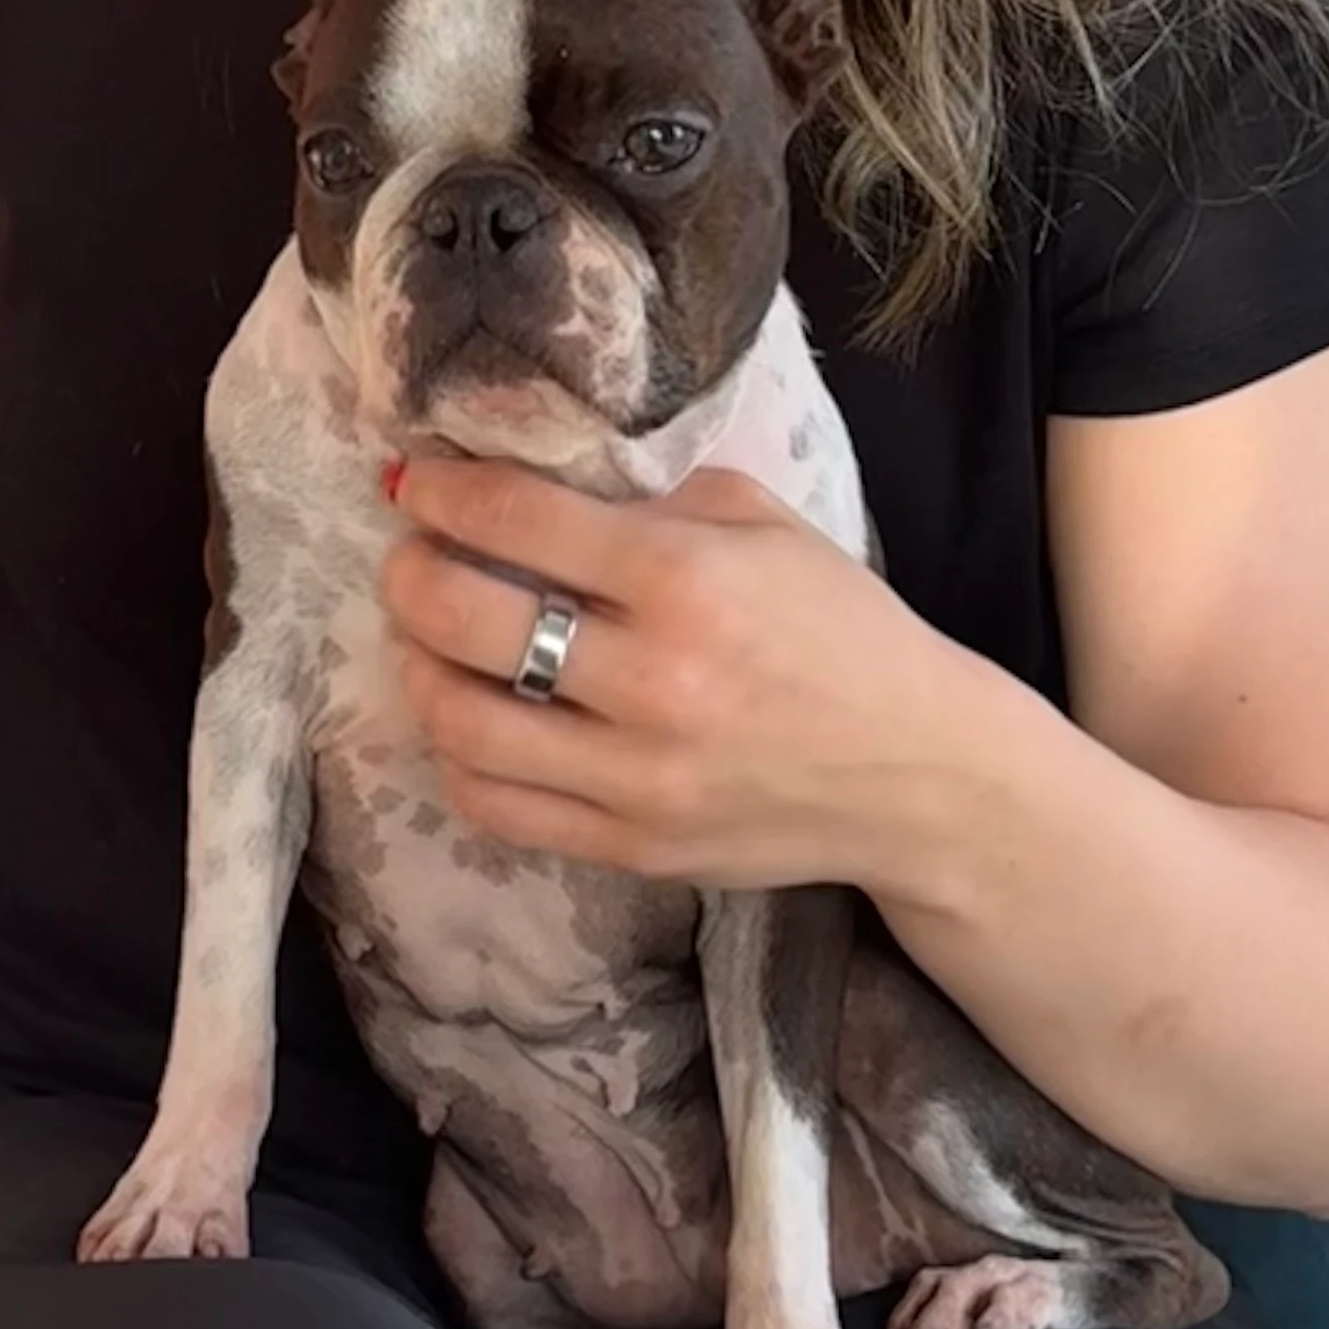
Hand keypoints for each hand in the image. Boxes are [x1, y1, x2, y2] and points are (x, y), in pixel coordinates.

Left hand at [380, 457, 977, 895]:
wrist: (921, 775)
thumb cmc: (843, 632)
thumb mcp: (768, 526)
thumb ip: (655, 502)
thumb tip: (540, 491)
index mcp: (688, 580)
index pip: (517, 520)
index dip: (444, 491)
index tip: (416, 480)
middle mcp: (654, 680)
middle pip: (464, 620)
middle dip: (409, 574)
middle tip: (408, 557)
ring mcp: (638, 777)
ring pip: (461, 723)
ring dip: (420, 669)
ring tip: (428, 642)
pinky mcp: (632, 847)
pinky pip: (498, 806)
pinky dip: (460, 757)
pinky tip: (471, 720)